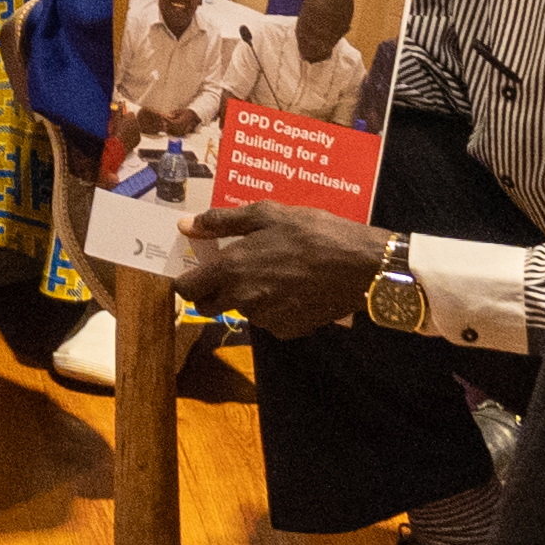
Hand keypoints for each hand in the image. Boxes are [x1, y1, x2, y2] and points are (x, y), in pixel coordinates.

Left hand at [181, 197, 383, 338]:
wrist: (359, 265)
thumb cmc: (311, 232)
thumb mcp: (266, 214)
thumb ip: (221, 221)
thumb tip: (186, 225)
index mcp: (231, 270)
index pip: (186, 290)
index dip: (187, 281)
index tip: (197, 270)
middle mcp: (243, 300)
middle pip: (209, 306)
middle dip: (213, 292)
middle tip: (234, 271)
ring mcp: (266, 319)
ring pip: (242, 311)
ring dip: (248, 297)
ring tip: (275, 272)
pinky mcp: (288, 330)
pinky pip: (269, 320)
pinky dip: (274, 308)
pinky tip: (293, 288)